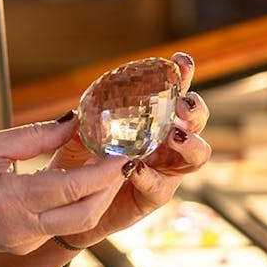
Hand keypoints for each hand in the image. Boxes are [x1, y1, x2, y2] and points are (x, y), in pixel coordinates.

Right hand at [0, 115, 129, 255]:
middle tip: (121, 159)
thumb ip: (35, 135)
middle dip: (110, 187)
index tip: (123, 152)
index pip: (73, 187)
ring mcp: (23, 242)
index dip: (104, 170)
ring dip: (95, 196)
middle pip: (86, 215)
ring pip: (75, 223)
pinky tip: (75, 181)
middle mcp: (22, 229)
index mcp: (11, 200)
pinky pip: (58, 225)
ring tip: (103, 166)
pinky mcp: (21, 245)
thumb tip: (74, 122)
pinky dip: (73, 203)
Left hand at [49, 51, 212, 246]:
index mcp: (151, 119)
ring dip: (189, 144)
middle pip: (197, 121)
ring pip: (196, 155)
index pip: (173, 92)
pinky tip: (134, 167)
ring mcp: (165, 169)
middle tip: (182, 106)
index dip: (182, 75)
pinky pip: (161, 186)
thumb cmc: (77, 164)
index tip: (181, 61)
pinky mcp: (155, 196)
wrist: (70, 205)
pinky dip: (149, 176)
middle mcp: (166, 142)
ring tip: (174, 136)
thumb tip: (77, 114)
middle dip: (195, 109)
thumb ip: (80, 127)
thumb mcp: (75, 139)